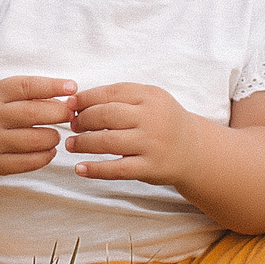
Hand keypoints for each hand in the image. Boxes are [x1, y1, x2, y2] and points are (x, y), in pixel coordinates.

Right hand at [0, 76, 74, 175]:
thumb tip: (68, 95)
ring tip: (56, 134)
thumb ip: (30, 92)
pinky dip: (46, 156)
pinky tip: (49, 150)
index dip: (53, 86)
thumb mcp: (1, 90)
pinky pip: (28, 162)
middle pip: (34, 114)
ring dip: (54, 137)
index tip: (72, 87)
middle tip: (70, 114)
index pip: (27, 86)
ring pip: (34, 141)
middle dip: (59, 113)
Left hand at [65, 83, 204, 187]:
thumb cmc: (163, 122)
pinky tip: (80, 169)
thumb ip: (120, 98)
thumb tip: (77, 102)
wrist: (194, 150)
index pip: (110, 93)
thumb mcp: (150, 101)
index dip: (86, 99)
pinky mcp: (150, 168)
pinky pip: (117, 169)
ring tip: (71, 144)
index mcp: (150, 96)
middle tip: (72, 125)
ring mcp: (152, 144)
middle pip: (106, 116)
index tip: (71, 105)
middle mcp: (152, 118)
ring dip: (83, 143)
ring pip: (107, 141)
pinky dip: (95, 170)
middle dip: (83, 120)